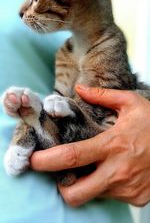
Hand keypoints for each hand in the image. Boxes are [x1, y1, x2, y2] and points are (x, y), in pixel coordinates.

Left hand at [31, 85, 149, 206]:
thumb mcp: (131, 103)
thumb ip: (103, 96)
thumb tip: (80, 89)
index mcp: (113, 144)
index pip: (73, 156)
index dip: (48, 160)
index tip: (34, 160)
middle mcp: (118, 170)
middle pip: (77, 193)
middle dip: (62, 188)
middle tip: (63, 175)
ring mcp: (128, 187)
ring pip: (94, 194)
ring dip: (88, 184)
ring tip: (97, 167)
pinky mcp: (137, 197)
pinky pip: (112, 196)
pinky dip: (107, 186)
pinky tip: (116, 172)